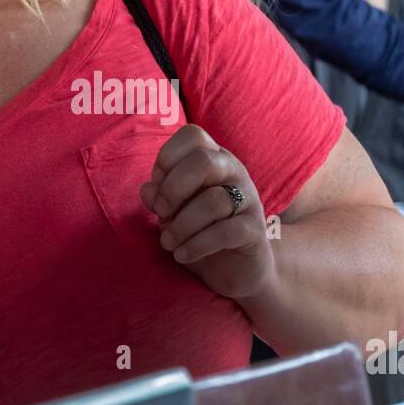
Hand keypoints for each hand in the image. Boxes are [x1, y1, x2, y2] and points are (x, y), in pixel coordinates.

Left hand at [140, 124, 275, 301]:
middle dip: (173, 188)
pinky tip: (182, 255)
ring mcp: (249, 200)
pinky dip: (196, 245)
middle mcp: (234, 173)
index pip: (193, 135)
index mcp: (214, 159)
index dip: (167, 157)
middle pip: (204, 160)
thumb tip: (148, 189)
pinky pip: (225, 232)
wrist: (235, 269)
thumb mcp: (173, 213)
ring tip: (168, 243)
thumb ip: (159, 197)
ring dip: (181, 225)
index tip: (157, 186)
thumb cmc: (200, 232)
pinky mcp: (255, 230)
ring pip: (213, 201)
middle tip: (160, 212)